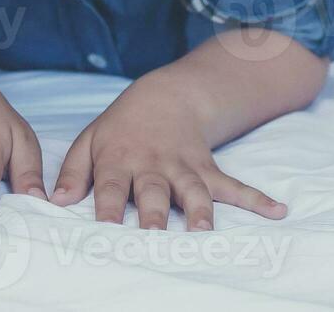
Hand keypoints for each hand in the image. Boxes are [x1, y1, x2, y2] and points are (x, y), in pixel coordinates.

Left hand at [51, 75, 286, 230]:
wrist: (165, 97)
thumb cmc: (121, 128)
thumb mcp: (89, 141)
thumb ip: (73, 172)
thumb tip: (56, 202)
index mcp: (119, 160)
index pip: (111, 186)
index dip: (108, 206)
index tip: (105, 229)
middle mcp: (152, 165)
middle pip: (153, 191)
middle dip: (154, 214)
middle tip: (155, 236)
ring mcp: (183, 167)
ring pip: (193, 190)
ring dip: (199, 211)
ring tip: (204, 231)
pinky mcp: (208, 169)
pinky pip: (234, 186)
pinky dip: (257, 199)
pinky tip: (278, 211)